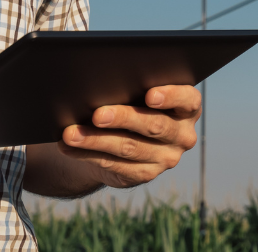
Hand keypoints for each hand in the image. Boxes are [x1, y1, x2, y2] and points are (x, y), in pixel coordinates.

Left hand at [58, 85, 200, 187]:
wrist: (129, 139)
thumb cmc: (134, 101)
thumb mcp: (140, 92)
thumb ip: (134, 86)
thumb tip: (101, 83)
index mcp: (188, 107)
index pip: (187, 100)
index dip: (170, 96)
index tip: (149, 95)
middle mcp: (183, 134)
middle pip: (154, 125)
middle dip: (123, 118)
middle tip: (97, 114)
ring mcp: (167, 158)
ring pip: (129, 147)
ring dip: (96, 140)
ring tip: (71, 133)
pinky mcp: (146, 174)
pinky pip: (114, 164)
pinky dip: (88, 154)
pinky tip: (69, 147)